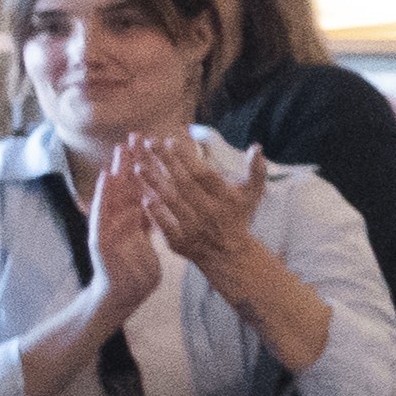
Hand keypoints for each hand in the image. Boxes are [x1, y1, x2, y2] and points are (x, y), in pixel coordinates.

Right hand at [73, 136, 168, 323]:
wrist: (124, 296)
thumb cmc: (136, 270)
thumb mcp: (146, 240)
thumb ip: (147, 222)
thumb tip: (155, 204)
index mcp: (131, 219)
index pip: (138, 188)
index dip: (143, 167)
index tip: (150, 144)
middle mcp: (116, 219)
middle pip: (124, 185)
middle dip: (129, 161)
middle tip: (134, 135)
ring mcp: (106, 226)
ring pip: (111, 194)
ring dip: (116, 171)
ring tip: (119, 149)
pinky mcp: (100, 237)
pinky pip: (102, 213)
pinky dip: (103, 194)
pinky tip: (107, 178)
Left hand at [135, 134, 258, 265]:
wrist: (231, 253)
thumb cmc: (239, 216)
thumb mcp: (253, 194)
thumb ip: (256, 170)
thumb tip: (256, 146)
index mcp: (226, 198)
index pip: (204, 174)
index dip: (187, 158)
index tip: (171, 141)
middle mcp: (210, 212)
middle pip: (184, 184)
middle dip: (166, 162)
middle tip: (149, 143)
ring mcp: (194, 228)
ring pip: (172, 202)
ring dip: (155, 184)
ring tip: (139, 166)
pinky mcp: (180, 242)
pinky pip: (165, 226)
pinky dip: (155, 213)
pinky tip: (143, 198)